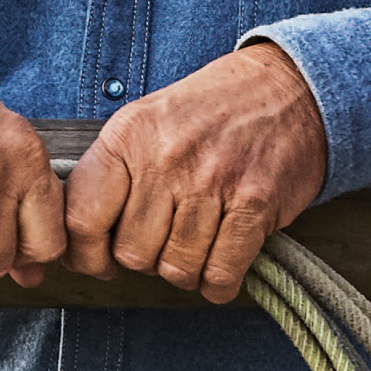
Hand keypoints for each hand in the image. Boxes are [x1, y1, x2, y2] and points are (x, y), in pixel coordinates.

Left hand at [62, 43, 327, 301]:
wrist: (289, 88)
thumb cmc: (214, 109)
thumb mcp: (150, 119)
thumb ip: (115, 171)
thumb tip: (81, 239)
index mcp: (131, 134)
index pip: (83, 218)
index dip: (86, 255)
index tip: (99, 262)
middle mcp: (167, 156)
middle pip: (132, 253)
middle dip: (146, 260)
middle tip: (164, 242)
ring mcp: (213, 179)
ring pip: (176, 268)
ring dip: (186, 270)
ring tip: (196, 246)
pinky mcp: (255, 201)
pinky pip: (221, 272)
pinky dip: (219, 282)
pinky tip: (221, 265)